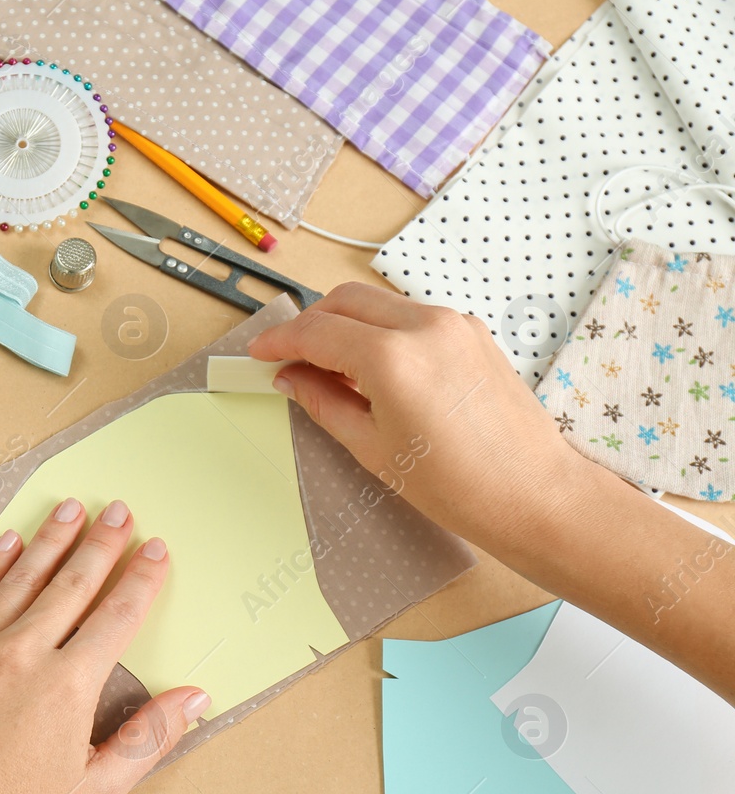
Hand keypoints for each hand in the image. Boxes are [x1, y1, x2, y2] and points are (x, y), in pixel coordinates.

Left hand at [0, 498, 207, 793]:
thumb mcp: (97, 789)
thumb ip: (149, 738)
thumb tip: (196, 698)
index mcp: (68, 686)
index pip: (117, 615)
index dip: (141, 579)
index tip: (157, 549)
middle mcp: (24, 653)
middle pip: (72, 582)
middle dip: (101, 542)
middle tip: (120, 509)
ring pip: (23, 577)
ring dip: (51, 538)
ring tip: (71, 506)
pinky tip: (10, 541)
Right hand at [248, 282, 599, 548]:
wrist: (532, 493)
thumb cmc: (460, 484)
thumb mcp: (371, 447)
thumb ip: (323, 402)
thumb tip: (293, 378)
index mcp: (394, 358)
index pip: (317, 331)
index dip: (280, 341)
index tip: (261, 353)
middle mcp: (425, 327)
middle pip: (345, 300)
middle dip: (311, 324)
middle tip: (289, 358)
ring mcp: (454, 324)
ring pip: (379, 303)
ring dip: (346, 324)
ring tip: (331, 368)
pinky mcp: (473, 332)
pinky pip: (411, 317)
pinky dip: (382, 331)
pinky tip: (374, 369)